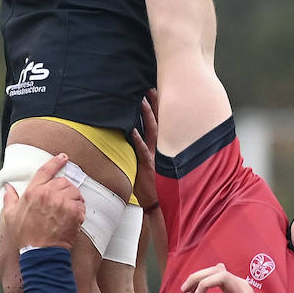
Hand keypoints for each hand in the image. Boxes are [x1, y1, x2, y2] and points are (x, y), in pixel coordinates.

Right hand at [2, 153, 84, 250]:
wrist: (40, 253)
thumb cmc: (25, 237)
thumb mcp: (10, 216)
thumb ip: (10, 199)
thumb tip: (8, 188)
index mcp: (32, 192)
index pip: (45, 171)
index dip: (55, 162)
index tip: (63, 157)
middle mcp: (47, 194)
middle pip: (62, 181)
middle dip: (64, 189)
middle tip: (63, 201)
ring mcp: (61, 203)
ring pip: (74, 191)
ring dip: (73, 198)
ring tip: (68, 210)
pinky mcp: (73, 212)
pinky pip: (81, 204)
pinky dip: (80, 210)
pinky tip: (74, 217)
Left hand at [131, 89, 158, 209]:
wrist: (157, 204)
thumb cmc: (152, 184)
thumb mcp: (152, 163)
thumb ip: (147, 149)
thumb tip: (136, 133)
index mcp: (160, 146)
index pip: (160, 122)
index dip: (158, 107)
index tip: (155, 91)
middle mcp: (159, 148)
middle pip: (159, 121)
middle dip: (155, 104)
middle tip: (150, 88)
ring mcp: (155, 156)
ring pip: (152, 132)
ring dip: (146, 116)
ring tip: (142, 102)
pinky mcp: (149, 166)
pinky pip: (142, 150)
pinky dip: (138, 140)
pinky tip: (133, 130)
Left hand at [181, 262, 270, 292]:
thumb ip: (226, 286)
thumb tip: (219, 266)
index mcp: (239, 284)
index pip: (217, 269)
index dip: (199, 276)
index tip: (188, 289)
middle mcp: (243, 287)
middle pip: (218, 270)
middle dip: (197, 277)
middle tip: (185, 291)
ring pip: (223, 277)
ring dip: (204, 284)